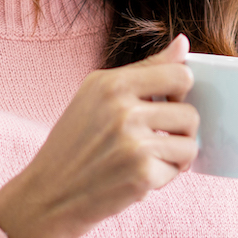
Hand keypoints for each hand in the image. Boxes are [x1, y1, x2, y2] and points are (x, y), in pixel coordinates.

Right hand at [0, 34, 198, 237]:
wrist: (48, 195)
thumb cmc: (75, 144)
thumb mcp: (98, 96)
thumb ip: (145, 69)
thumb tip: (184, 42)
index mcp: (111, 83)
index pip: (180, 75)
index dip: (181, 93)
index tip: (165, 105)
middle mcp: (121, 109)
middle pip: (190, 113)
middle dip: (181, 131)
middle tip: (158, 140)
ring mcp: (132, 142)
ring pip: (189, 144)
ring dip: (175, 156)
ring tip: (149, 159)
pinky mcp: (141, 173)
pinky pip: (177, 170)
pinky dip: (162, 178)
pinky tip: (136, 177)